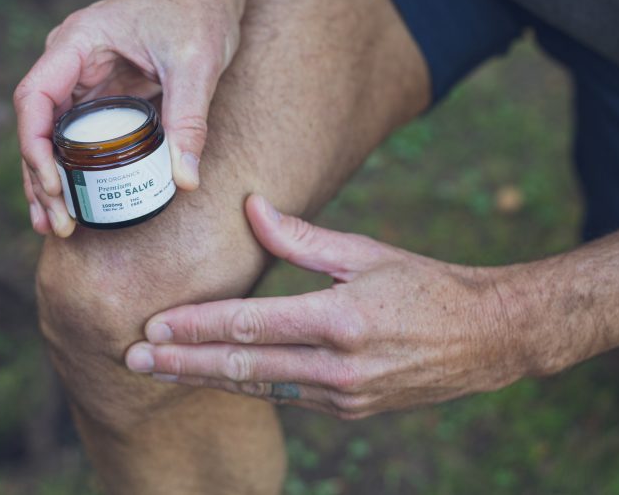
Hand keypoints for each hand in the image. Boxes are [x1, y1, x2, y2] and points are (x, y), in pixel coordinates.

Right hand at [13, 0, 239, 236]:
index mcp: (78, 42)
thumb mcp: (197, 64)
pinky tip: (74, 202)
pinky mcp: (102, 93)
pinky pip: (78, 135)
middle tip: (55, 222)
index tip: (54, 185)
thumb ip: (189, 120)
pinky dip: (74, 168)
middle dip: (40, 176)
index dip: (34, 146)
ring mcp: (83, 77)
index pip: (34, 98)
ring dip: (51, 179)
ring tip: (54, 226)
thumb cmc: (198, 10)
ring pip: (52, 135)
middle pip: (37, 125)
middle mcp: (70, 60)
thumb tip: (185, 181)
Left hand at [124, 195, 526, 418]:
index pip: (251, 325)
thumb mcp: (366, 253)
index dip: (197, 327)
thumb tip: (251, 207)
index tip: (154, 325)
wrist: (485, 339)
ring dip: (206, 379)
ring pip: (260, 387)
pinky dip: (250, 385)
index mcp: (342, 320)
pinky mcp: (352, 410)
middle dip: (182, 363)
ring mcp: (345, 397)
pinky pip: (289, 397)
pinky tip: (217, 376)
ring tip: (161, 372)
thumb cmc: (425, 284)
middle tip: (134, 358)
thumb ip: (301, 237)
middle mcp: (340, 366)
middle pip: (243, 366)